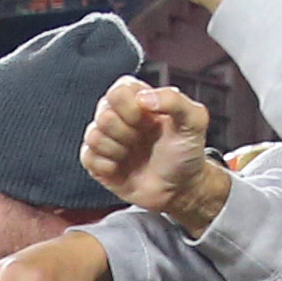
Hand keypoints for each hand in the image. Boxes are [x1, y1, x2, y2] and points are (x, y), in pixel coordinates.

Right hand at [80, 78, 229, 229]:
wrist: (182, 188)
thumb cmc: (187, 153)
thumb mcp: (194, 121)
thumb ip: (174, 100)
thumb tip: (143, 98)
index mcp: (137, 99)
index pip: (117, 91)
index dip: (132, 108)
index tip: (149, 121)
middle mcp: (119, 116)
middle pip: (103, 114)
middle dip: (127, 132)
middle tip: (142, 141)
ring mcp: (108, 139)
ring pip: (93, 136)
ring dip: (117, 150)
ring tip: (133, 155)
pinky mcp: (98, 162)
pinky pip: (87, 157)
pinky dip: (106, 165)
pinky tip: (121, 168)